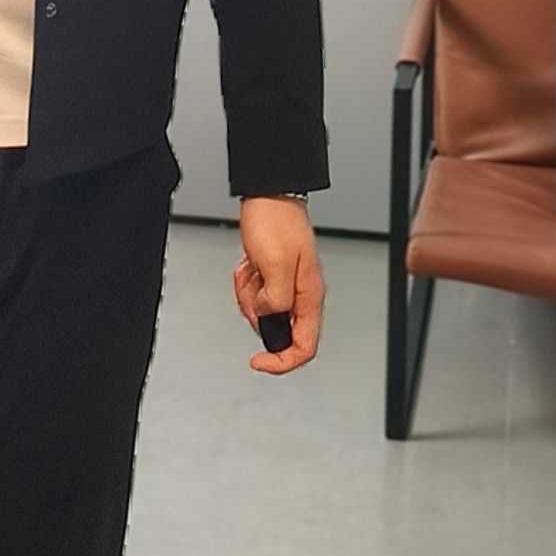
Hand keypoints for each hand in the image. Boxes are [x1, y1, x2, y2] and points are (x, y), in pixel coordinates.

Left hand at [232, 197, 324, 374]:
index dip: (282, 362)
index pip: (304, 347)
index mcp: (310, 295)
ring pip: (264, 313)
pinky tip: (248, 266)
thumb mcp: (275, 264)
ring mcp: (286, 285)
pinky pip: (255, 296)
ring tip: (250, 272)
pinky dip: (246, 285)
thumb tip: (268, 319)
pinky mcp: (273, 277)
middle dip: (258, 317)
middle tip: (251, 294)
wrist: (268, 194)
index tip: (259, 361)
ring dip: (249, 297)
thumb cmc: (276, 221)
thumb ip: (276, 301)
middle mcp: (301, 294)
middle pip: (279, 331)